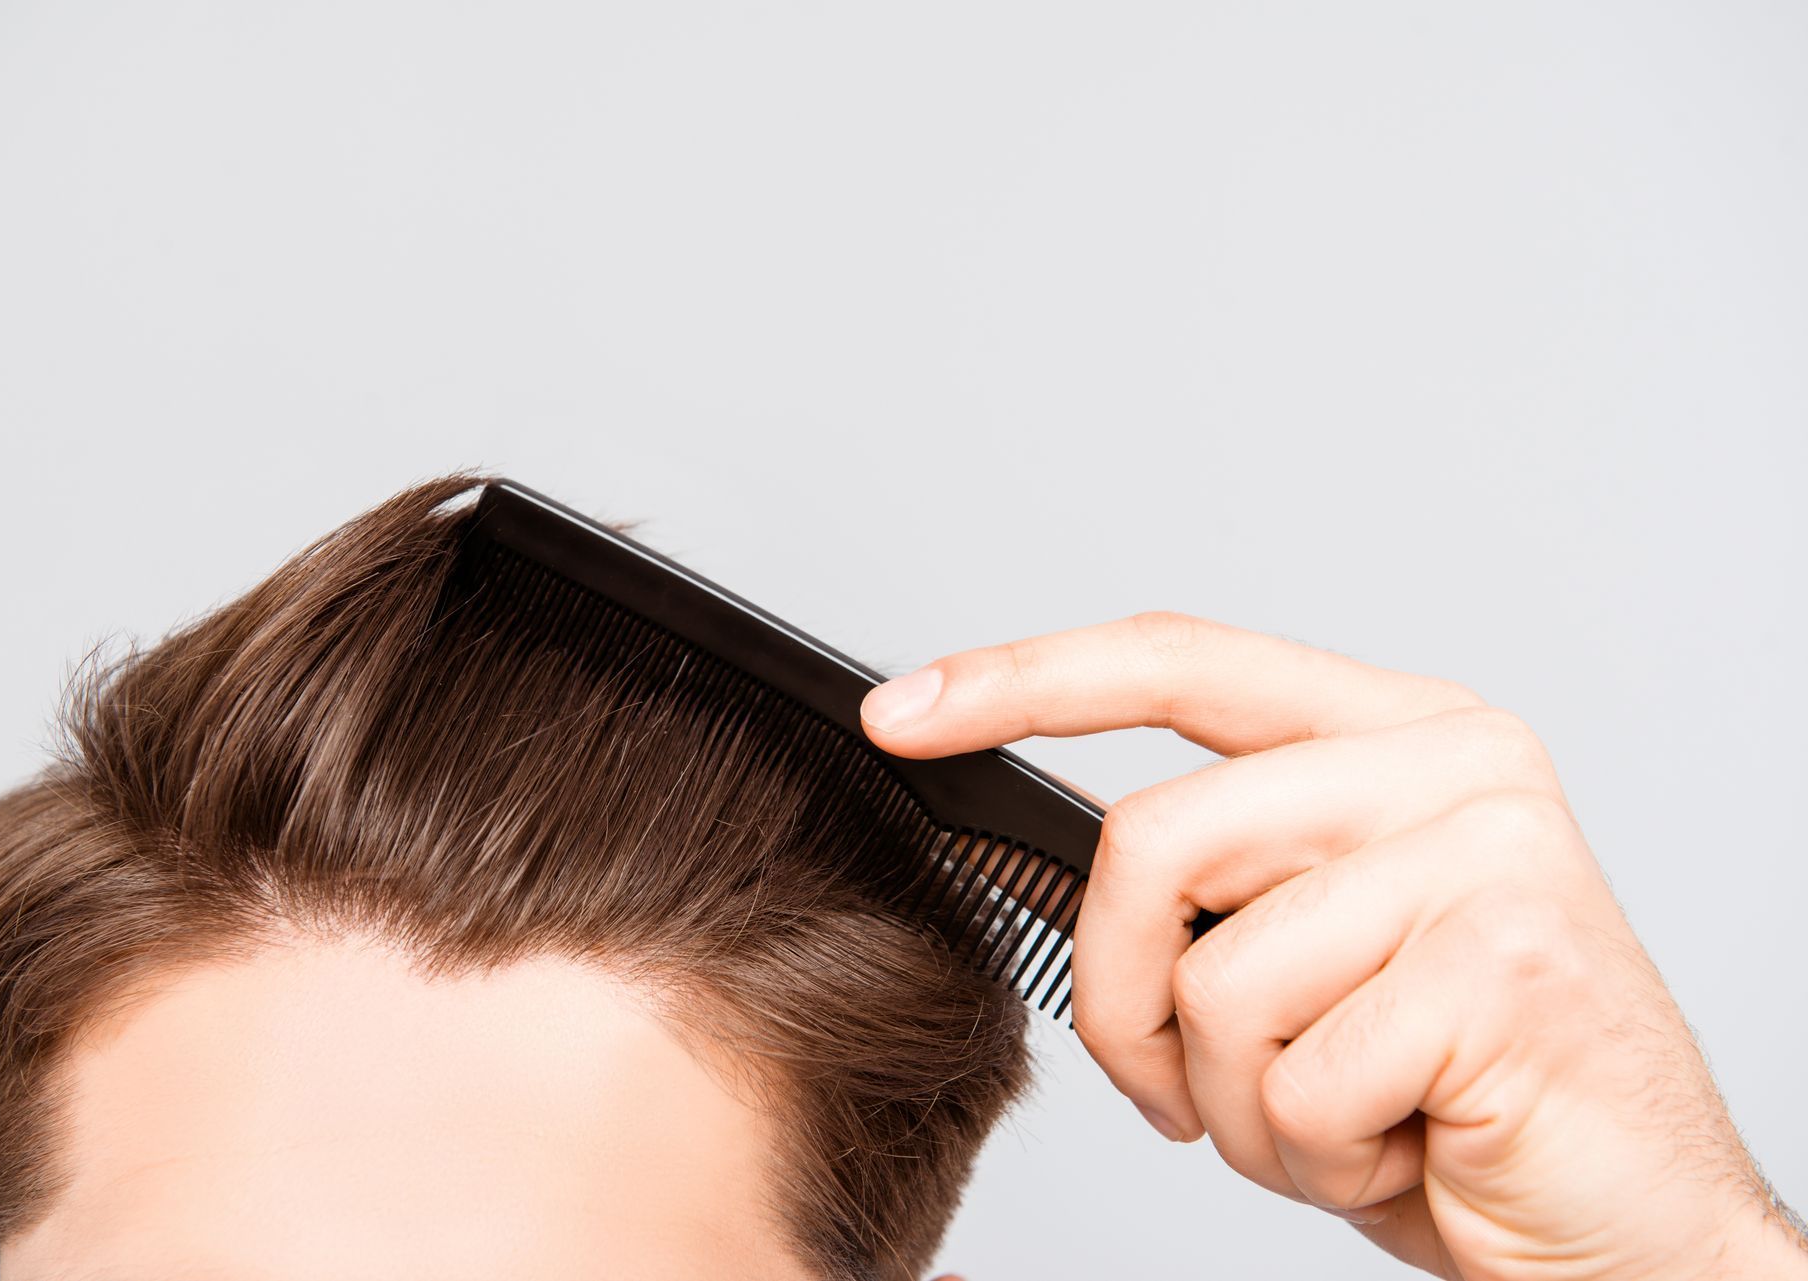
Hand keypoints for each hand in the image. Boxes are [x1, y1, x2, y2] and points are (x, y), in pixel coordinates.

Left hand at [862, 613, 1807, 1280]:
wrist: (1635, 1235)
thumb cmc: (1455, 1100)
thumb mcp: (1311, 956)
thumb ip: (1216, 878)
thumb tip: (1046, 855)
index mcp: (1396, 735)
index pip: (1179, 661)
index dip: (1025, 680)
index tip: (901, 712)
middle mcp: (1450, 766)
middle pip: (1152, 841)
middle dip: (1124, 1001)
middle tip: (1180, 1090)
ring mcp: (1487, 855)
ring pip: (1215, 982)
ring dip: (1239, 1105)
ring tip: (1342, 1121)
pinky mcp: (1503, 969)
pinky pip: (1291, 1084)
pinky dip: (1310, 1157)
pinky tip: (1404, 1148)